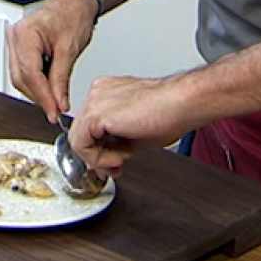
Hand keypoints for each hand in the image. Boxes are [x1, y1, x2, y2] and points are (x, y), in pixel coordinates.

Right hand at [6, 0, 97, 122]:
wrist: (76, 2)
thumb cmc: (73, 15)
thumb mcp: (70, 50)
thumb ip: (61, 80)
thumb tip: (58, 103)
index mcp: (26, 33)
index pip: (30, 74)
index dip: (43, 97)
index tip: (54, 112)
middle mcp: (15, 37)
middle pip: (22, 78)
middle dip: (40, 97)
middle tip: (56, 110)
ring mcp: (15, 41)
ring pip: (20, 77)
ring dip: (38, 91)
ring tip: (56, 100)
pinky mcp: (20, 47)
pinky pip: (23, 70)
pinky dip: (37, 82)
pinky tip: (49, 88)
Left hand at [71, 74, 191, 177]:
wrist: (182, 103)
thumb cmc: (170, 113)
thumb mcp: (135, 135)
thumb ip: (116, 145)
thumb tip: (104, 162)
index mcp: (107, 93)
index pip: (90, 127)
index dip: (100, 150)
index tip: (114, 162)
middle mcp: (97, 93)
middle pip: (81, 133)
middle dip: (98, 156)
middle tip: (115, 167)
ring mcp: (95, 100)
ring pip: (78, 139)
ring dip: (99, 158)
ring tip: (121, 160)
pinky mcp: (95, 113)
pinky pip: (81, 144)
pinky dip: (97, 158)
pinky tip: (118, 158)